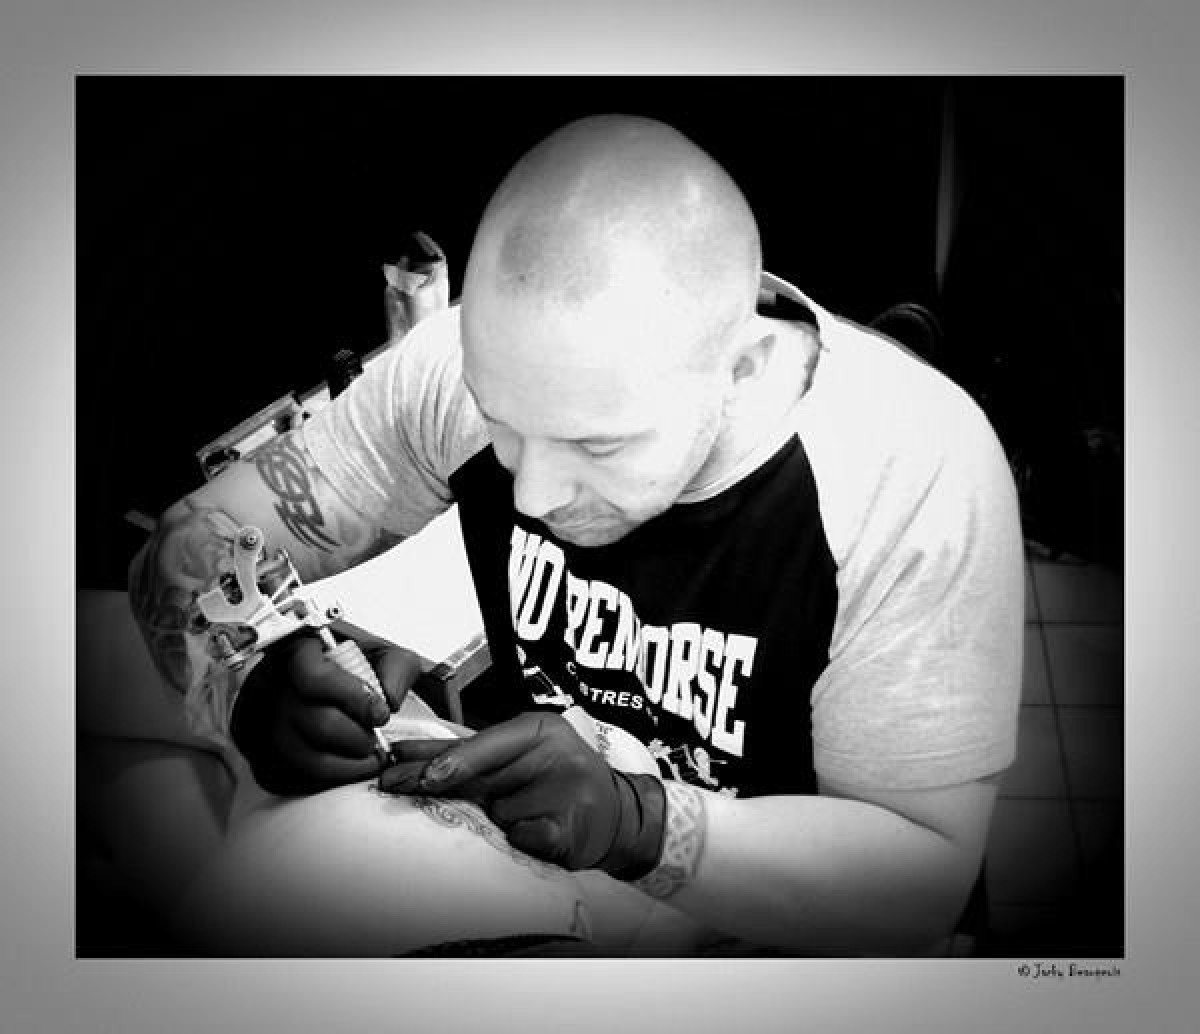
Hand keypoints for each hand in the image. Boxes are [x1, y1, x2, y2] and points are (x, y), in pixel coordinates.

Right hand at [230, 631, 423, 795]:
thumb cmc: (352, 672)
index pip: (313, 677)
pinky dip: (334, 779)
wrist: (329, 693)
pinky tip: (349, 765)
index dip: (354, 698)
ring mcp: (262, 728)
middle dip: (359, 737)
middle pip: (318, 723)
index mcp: (297, 654)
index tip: (379, 712)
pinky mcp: (264, 760)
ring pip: (309, 759)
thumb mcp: (381, 655)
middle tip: (375, 737)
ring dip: (350, 763)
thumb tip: (390, 700)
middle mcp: (271, 689)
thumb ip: (396, 669)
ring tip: (366, 754)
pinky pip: (299, 780)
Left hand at [380, 711, 666, 877]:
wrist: (614, 814)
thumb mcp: (518, 754)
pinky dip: (520, 840)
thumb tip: (400, 755)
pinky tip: (534, 834)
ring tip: (524, 816)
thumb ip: (468, 754)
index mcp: (539, 729)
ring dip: (495, 821)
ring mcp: (567, 791)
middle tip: (392, 784)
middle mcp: (554, 753)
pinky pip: (523, 837)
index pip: (485, 742)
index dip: (446, 756)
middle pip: (481, 774)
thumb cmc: (555, 779)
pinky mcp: (571, 829)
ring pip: (497, 813)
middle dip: (433, 780)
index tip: (407, 766)